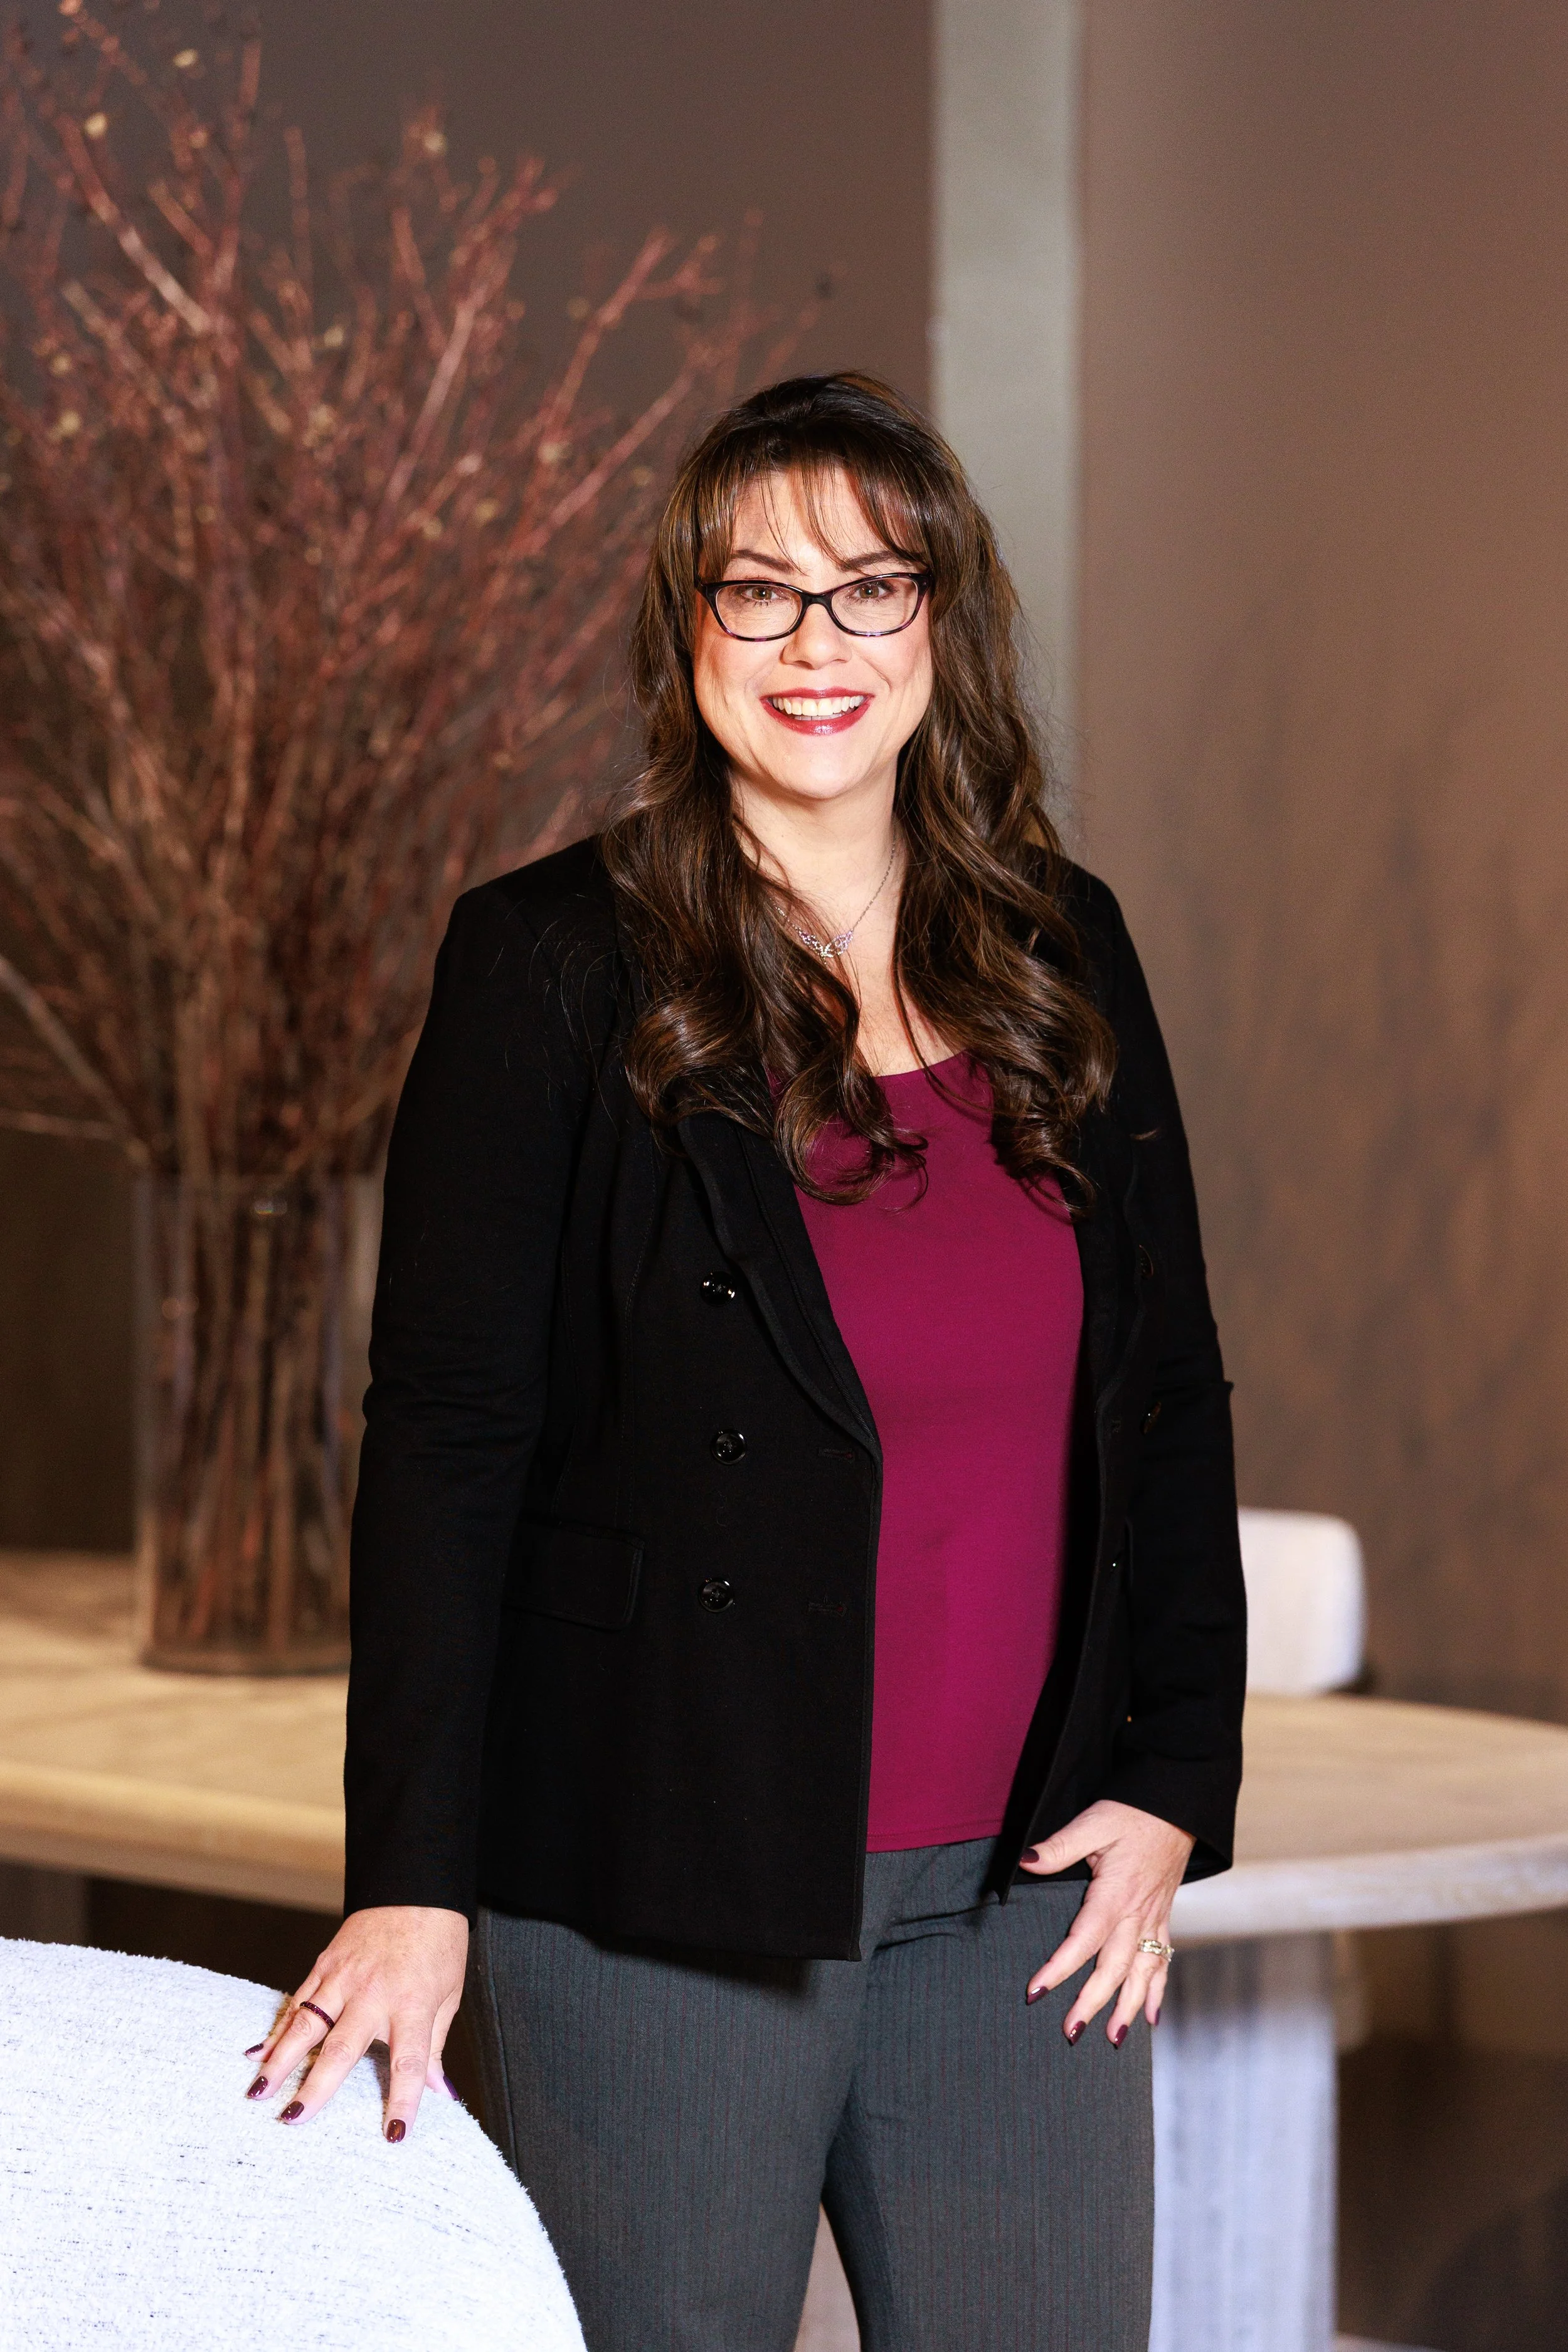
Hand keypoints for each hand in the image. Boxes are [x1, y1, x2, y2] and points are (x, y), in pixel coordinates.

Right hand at [243, 1904, 468, 2140]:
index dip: (403, 2101)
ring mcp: (345, 1977)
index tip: (394, 2137)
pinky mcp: (326, 1964)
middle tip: (293, 2119)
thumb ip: (436, 2044)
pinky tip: (258, 2053)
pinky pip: (298, 2001)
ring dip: (280, 2059)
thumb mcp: (450, 1993)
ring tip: (259, 2090)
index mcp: (414, 2004)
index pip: (410, 2062)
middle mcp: (375, 1993)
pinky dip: (278, 2028)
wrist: (416, 1888)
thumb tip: (440, 2092)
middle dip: (317, 2087)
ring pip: (307, 2023)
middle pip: (343, 2048)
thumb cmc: (439, 1943)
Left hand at [1019, 1800, 1193, 2043]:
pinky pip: (1163, 1961)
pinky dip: (1157, 1990)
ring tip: (1113, 2038)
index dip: (1060, 1968)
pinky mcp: (1163, 1917)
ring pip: (1142, 1973)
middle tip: (1071, 2032)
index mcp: (1115, 1894)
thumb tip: (1025, 1861)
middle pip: (1114, 1967)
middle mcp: (1137, 1913)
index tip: (1036, 1992)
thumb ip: (1059, 1846)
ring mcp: (1154, 1918)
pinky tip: (1152, 2016)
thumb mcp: (1093, 1822)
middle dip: (1093, 2002)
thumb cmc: (1133, 1812)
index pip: (1084, 1940)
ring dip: (1129, 2007)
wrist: (1178, 1806)